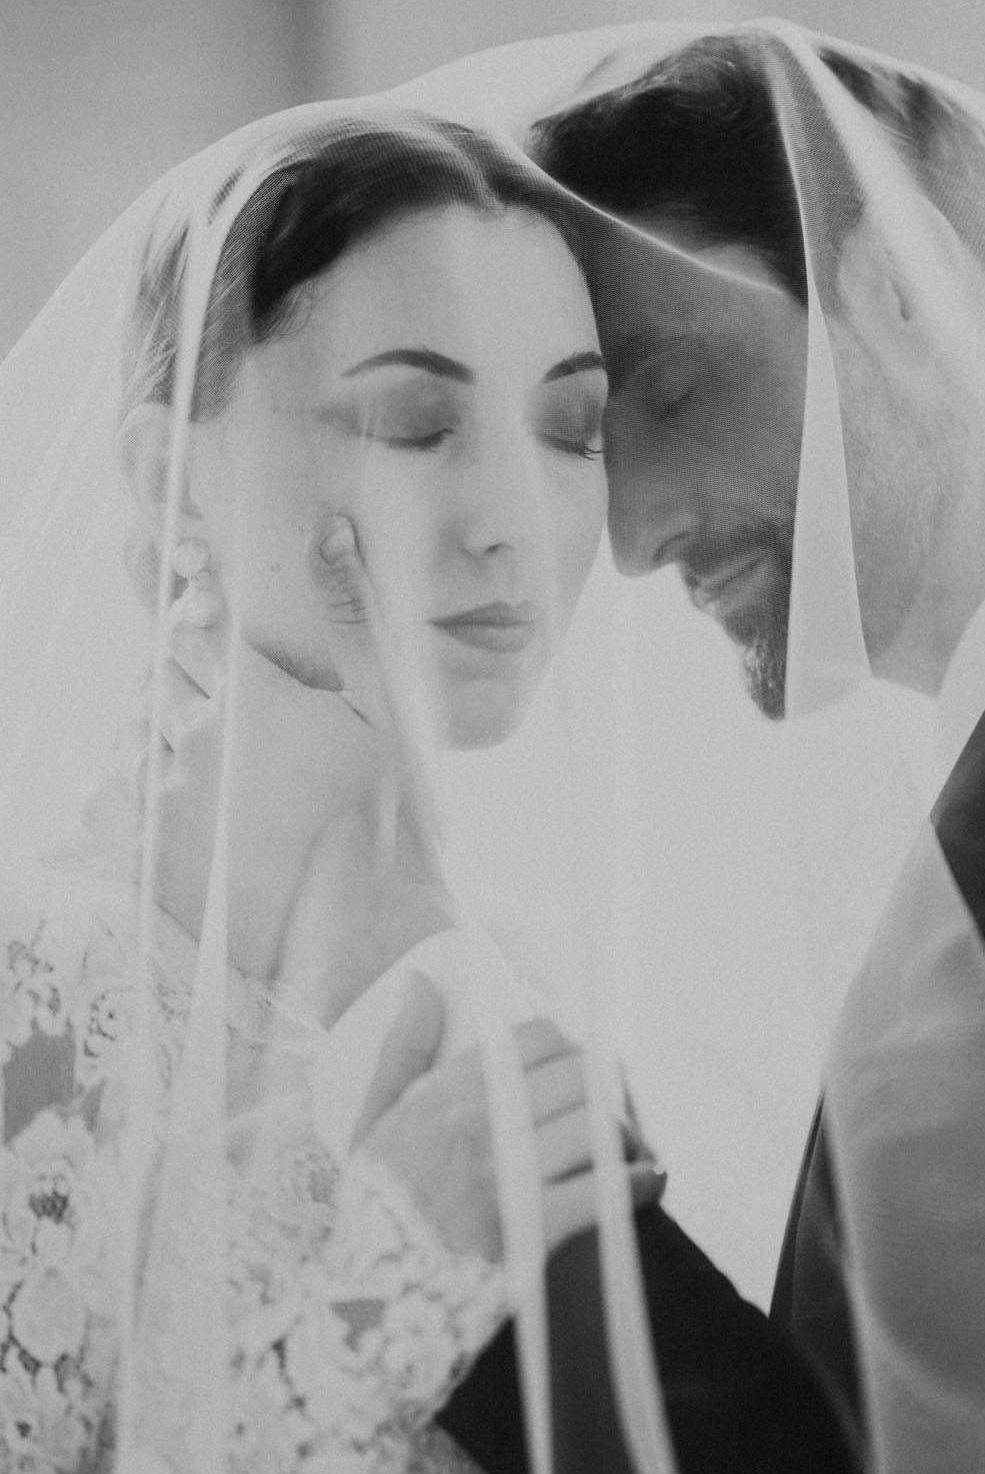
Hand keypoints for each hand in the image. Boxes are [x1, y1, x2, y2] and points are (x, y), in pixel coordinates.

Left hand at [148, 526, 388, 978]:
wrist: (362, 942)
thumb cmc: (386, 824)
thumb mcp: (383, 714)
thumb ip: (349, 618)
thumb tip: (333, 531)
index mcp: (255, 696)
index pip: (196, 625)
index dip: (204, 620)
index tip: (215, 623)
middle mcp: (198, 738)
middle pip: (162, 676)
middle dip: (192, 685)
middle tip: (239, 720)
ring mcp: (165, 798)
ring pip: (134, 731)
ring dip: (163, 737)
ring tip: (215, 771)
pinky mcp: (144, 852)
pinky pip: (108, 795)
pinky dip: (136, 791)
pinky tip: (185, 811)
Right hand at [351, 976, 666, 1264]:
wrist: (363, 1307)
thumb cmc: (371, 1214)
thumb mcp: (370, 1124)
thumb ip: (402, 1050)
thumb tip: (423, 982)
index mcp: (443, 1096)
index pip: (534, 1038)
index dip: (571, 1050)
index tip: (578, 1076)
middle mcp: (476, 1127)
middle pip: (580, 1074)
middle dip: (609, 1090)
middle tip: (616, 1113)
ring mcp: (505, 1178)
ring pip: (598, 1124)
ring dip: (628, 1136)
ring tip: (633, 1151)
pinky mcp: (529, 1231)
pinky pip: (606, 1190)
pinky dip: (640, 1183)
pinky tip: (648, 1183)